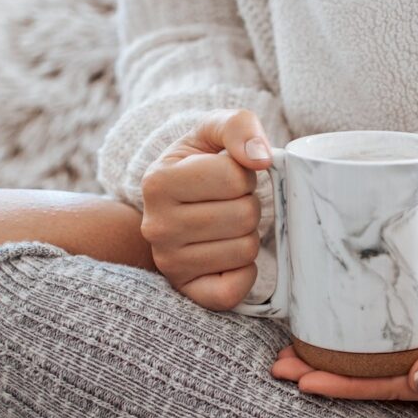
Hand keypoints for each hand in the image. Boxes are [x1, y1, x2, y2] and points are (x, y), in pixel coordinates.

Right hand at [141, 108, 272, 309]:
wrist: (175, 204)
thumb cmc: (199, 164)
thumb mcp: (212, 132)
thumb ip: (238, 126)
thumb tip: (261, 158)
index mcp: (158, 181)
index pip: (236, 177)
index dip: (243, 175)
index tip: (226, 177)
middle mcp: (156, 226)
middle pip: (244, 216)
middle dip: (248, 205)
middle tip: (228, 204)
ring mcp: (169, 263)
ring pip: (245, 250)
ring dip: (247, 236)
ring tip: (225, 226)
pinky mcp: (187, 291)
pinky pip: (233, 290)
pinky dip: (244, 273)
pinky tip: (229, 255)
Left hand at [270, 222, 417, 399]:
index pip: (391, 388)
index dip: (347, 388)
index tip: (305, 381)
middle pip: (375, 378)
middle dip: (327, 376)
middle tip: (281, 367)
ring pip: (375, 359)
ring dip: (334, 358)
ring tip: (291, 352)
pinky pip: (385, 336)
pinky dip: (353, 336)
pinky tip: (327, 328)